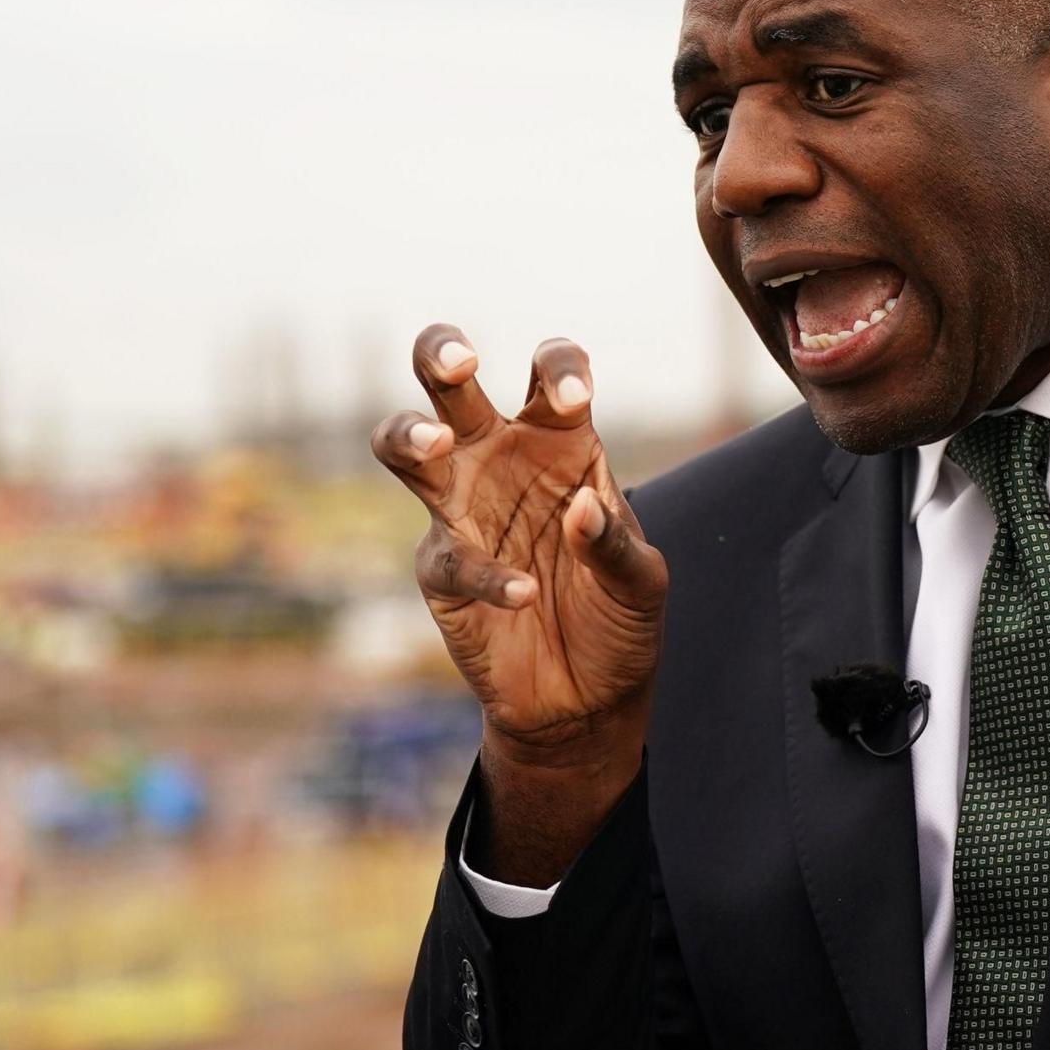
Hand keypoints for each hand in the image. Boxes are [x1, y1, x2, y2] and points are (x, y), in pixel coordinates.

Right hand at [371, 326, 666, 877]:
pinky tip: (522, 594)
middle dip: (441, 353)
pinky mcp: (440, 569)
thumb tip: (578, 509)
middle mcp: (501, 462)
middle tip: (461, 359)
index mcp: (561, 443)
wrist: (588, 696)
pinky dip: (487, 575)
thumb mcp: (642, 581)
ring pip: (407, 447)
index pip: (550, 377)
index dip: (556, 369)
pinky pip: (449, 556)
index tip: (573, 399)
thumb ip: (615, 544)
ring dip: (410, 432)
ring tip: (436, 439)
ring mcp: (462, 511)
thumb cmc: (618, 616)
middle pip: (451, 386)